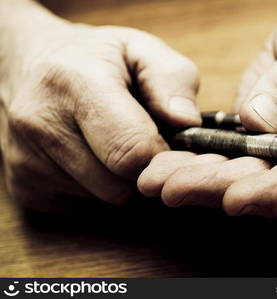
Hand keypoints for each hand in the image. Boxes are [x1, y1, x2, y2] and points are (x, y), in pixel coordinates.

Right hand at [0, 2, 200, 211]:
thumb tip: (187, 123)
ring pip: (104, 199)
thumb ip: (172, 80)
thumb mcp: (141, 50)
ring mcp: (26, 160)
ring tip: (111, 142)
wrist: (31, 62)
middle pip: (120, 185)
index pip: (132, 151)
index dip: (163, 156)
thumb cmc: (95, 57)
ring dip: (119, 178)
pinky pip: (82, 206)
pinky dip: (95, 187)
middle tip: (140, 141)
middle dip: (142, 169)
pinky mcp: (25, 187)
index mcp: (76, 82)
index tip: (168, 144)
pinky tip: (89, 155)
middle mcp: (41, 124)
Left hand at [138, 0, 276, 217]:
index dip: (272, 191)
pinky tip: (167, 164)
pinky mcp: (257, 135)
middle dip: (217, 188)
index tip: (233, 198)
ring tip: (155, 180)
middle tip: (169, 188)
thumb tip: (259, 122)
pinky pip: (226, 152)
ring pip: (240, 173)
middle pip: (265, 182)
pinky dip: (196, 159)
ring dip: (198, 179)